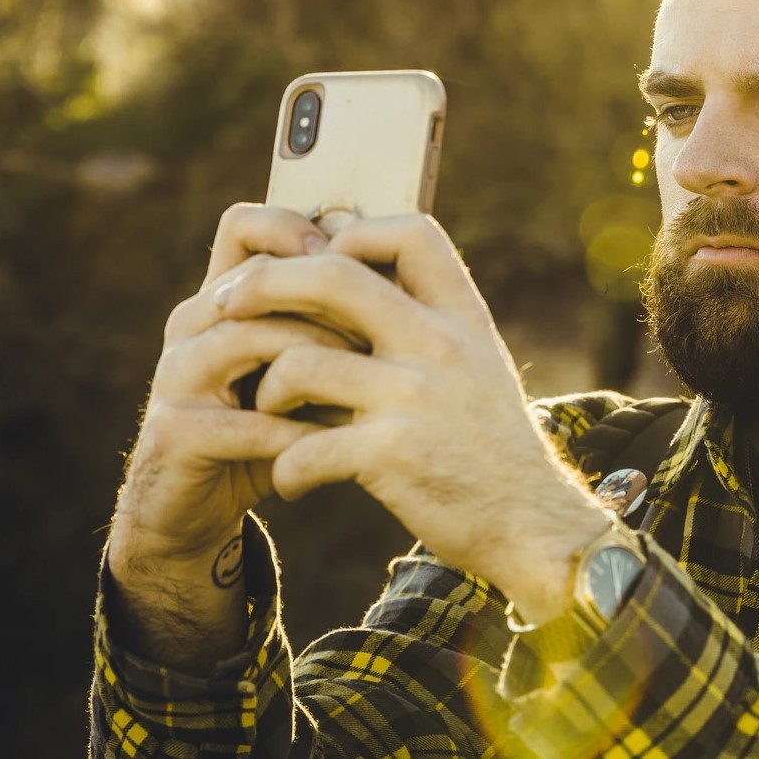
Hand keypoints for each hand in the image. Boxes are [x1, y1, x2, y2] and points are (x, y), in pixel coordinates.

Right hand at [106, 204, 349, 666]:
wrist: (197, 508)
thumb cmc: (269, 428)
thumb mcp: (309, 370)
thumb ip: (339, 325)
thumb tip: (412, 280)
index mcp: (221, 297)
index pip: (245, 226)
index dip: (302, 232)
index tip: (365, 265)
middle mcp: (191, 324)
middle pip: (260, 280)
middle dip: (331, 301)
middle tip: (385, 328)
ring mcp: (176, 375)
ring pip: (251, 339)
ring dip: (319, 360)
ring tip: (369, 382)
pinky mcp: (174, 432)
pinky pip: (246, 421)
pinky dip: (300, 431)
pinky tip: (342, 441)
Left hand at [216, 214, 610, 620]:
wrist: (533, 524)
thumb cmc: (493, 446)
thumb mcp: (479, 366)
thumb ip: (429, 326)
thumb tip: (354, 283)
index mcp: (462, 317)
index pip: (410, 233)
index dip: (355, 234)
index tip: (320, 261)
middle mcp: (441, 344)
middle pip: (333, 276)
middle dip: (264, 284)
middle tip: (225, 304)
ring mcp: (416, 397)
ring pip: (300, 363)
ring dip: (267, 390)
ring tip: (270, 414)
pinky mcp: (393, 455)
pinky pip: (304, 448)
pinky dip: (285, 468)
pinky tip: (292, 482)